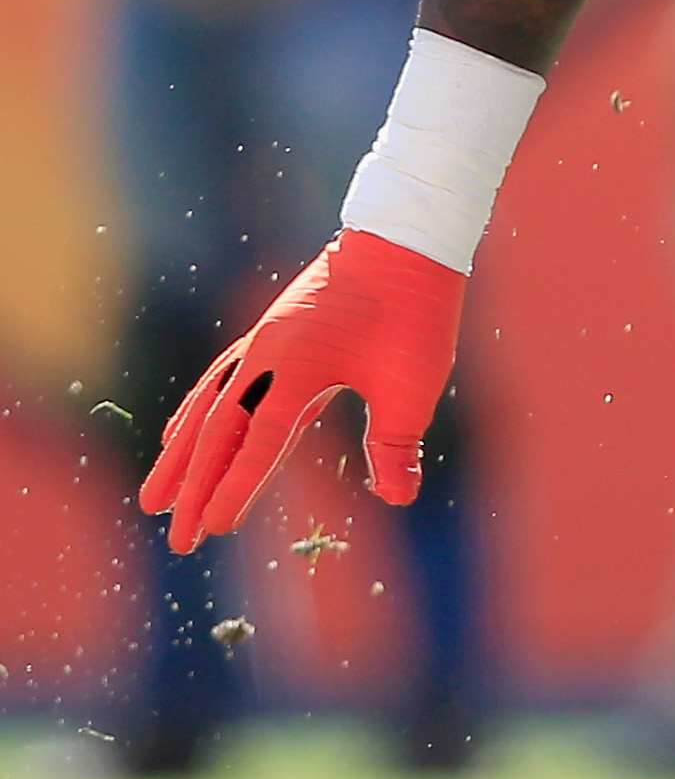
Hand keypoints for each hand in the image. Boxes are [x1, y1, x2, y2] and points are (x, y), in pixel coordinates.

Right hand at [138, 230, 463, 551]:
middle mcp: (268, 354)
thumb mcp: (414, 382)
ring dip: (181, 455)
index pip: (259, 440)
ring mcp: (264, 341)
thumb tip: (397, 498)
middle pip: (218, 431)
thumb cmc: (416, 310)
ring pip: (208, 407)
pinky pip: (219, 380)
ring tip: (154, 499)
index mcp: (300, 367)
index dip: (237, 487)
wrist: (406, 238)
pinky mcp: (271, 333)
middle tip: (178, 540)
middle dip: (195, 487)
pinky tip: (182, 435)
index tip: (214, 529)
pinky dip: (196, 413)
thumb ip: (396, 443)